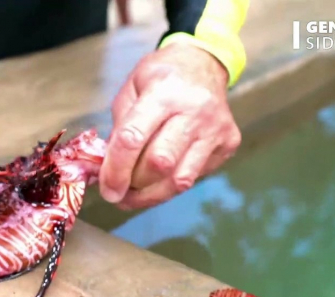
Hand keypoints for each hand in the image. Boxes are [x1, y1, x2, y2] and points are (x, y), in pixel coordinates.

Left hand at [99, 42, 241, 209]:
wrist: (203, 63)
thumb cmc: (159, 77)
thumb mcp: (130, 90)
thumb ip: (119, 128)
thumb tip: (108, 170)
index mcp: (163, 92)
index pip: (133, 138)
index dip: (115, 169)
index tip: (106, 190)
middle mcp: (194, 111)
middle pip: (159, 164)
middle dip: (133, 185)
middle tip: (118, 191)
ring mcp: (216, 129)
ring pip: (180, 180)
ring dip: (151, 195)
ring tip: (134, 196)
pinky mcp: (228, 144)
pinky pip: (195, 177)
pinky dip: (170, 186)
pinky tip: (159, 179)